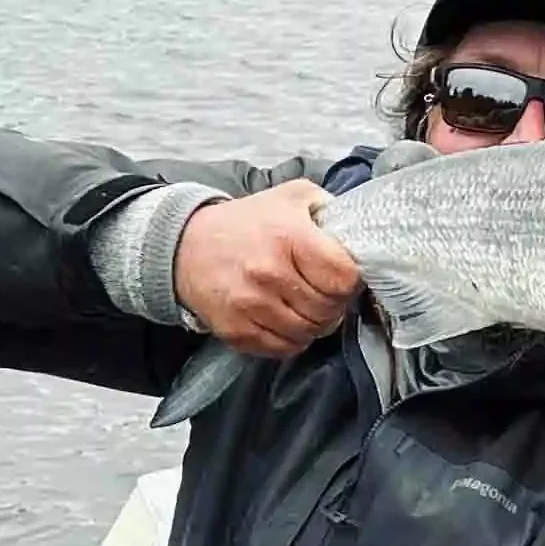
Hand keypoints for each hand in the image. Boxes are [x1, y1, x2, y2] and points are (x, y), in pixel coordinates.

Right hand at [173, 180, 363, 358]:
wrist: (186, 246)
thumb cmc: (247, 223)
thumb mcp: (292, 196)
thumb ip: (328, 207)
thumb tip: (358, 230)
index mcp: (288, 237)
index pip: (344, 276)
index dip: (351, 280)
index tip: (344, 275)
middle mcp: (269, 273)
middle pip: (328, 308)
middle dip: (335, 303)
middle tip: (326, 292)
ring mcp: (250, 305)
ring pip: (308, 332)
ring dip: (316, 323)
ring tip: (308, 306)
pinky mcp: (236, 330)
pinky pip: (283, 348)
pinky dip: (293, 339)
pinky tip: (288, 319)